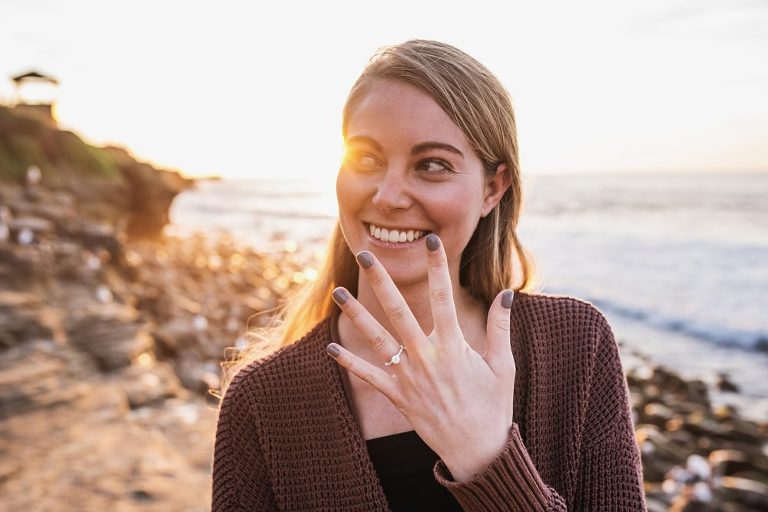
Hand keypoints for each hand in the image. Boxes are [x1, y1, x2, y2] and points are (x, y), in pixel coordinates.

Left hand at [326, 234, 515, 481]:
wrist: (478, 451)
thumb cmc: (493, 405)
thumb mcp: (502, 365)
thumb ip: (499, 327)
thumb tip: (506, 292)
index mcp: (454, 346)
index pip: (444, 296)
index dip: (438, 266)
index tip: (431, 240)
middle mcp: (427, 357)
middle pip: (399, 310)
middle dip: (382, 281)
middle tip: (366, 255)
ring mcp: (409, 377)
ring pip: (377, 339)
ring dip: (356, 314)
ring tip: (338, 291)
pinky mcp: (398, 397)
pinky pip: (370, 377)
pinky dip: (350, 363)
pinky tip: (330, 347)